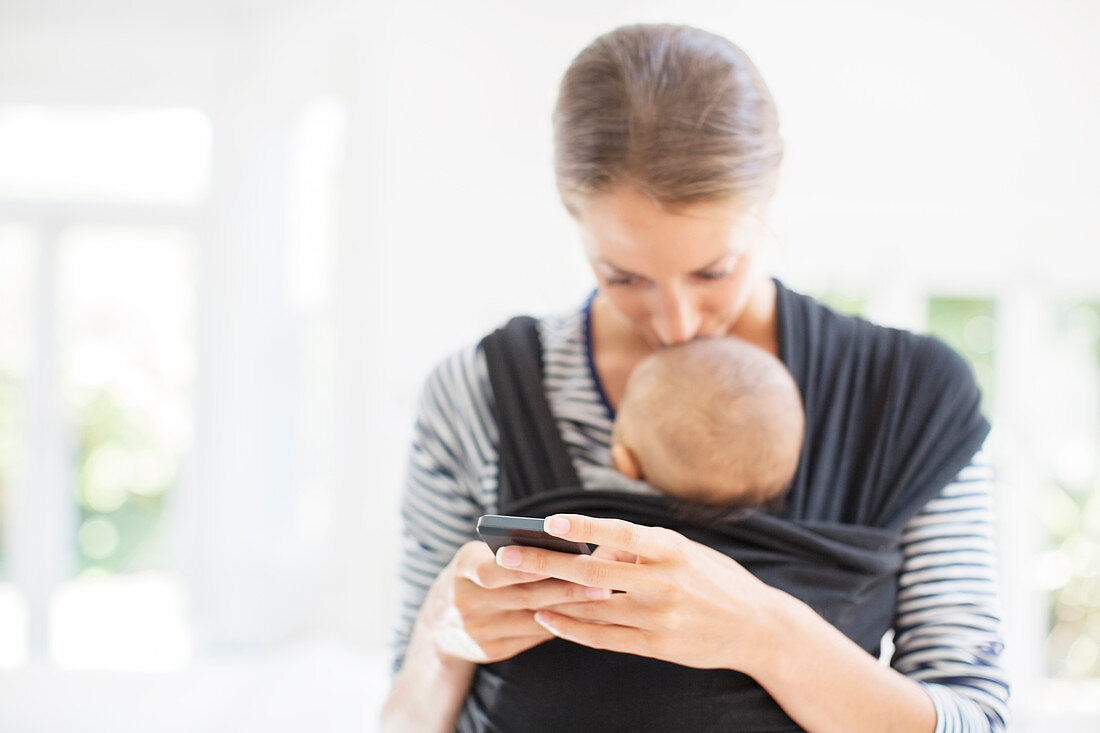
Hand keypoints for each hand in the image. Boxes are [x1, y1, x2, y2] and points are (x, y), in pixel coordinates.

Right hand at [419, 539, 619, 664]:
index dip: (530, 566)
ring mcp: (478, 630)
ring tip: (602, 599)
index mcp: (462, 570)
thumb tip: (561, 547)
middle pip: (524, 596)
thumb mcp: (476, 556)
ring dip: (570, 609)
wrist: (438, 624)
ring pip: (533, 618)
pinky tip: (584, 617)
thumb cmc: (471, 575)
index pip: (495, 569)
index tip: (568, 559)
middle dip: (566, 589)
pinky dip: (559, 624)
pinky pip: (532, 637)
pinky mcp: (491, 651)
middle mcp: (466, 602)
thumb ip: (510, 552)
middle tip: (603, 583)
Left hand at [495, 514, 786, 674]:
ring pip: (592, 608)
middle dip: (545, 562)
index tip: (549, 521)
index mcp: (672, 549)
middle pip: (592, 572)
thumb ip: (640, 549)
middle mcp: (665, 582)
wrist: (759, 628)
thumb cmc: (715, 580)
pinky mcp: (657, 647)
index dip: (583, 527)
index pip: (620, 533)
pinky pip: (604, 638)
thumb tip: (594, 549)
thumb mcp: (685, 551)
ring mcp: (660, 618)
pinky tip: (547, 619)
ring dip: (551, 597)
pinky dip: (572, 628)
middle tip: (508, 555)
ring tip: (518, 587)